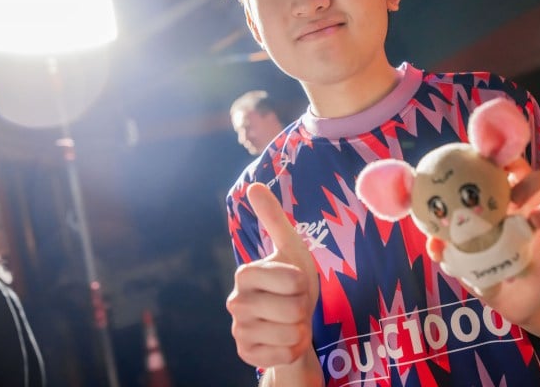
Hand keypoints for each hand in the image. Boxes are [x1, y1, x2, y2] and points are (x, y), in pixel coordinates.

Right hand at [226, 182, 318, 368]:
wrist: (293, 323)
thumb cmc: (293, 283)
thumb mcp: (290, 247)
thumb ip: (273, 218)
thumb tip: (253, 185)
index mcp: (244, 273)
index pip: (291, 279)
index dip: (302, 282)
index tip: (295, 282)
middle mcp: (235, 302)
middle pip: (293, 308)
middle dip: (304, 307)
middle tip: (295, 304)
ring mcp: (239, 330)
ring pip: (290, 333)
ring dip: (301, 329)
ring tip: (291, 322)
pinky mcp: (246, 355)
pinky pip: (285, 354)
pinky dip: (294, 348)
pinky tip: (285, 341)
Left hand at [431, 157, 539, 325]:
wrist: (513, 302)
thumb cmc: (486, 270)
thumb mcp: (463, 262)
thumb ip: (448, 251)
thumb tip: (433, 244)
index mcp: (509, 200)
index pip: (515, 168)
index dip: (509, 159)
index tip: (495, 163)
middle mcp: (535, 207)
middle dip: (532, 183)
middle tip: (514, 200)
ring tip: (532, 223)